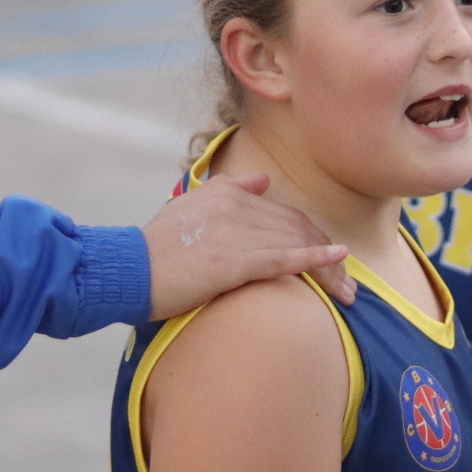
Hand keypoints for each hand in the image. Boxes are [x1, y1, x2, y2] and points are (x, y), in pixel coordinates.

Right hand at [141, 171, 353, 319]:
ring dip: (329, 269)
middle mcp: (234, 207)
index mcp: (227, 194)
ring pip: (295, 244)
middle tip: (348, 284)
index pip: (285, 213)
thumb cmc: (155, 247)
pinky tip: (338, 262)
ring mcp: (233, 234)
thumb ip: (229, 188)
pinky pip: (282, 259)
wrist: (123, 271)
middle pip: (298, 227)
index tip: (331, 259)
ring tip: (348, 292)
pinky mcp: (229, 262)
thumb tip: (264, 180)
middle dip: (328, 255)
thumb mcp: (189, 205)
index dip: (313, 237)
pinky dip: (315, 259)